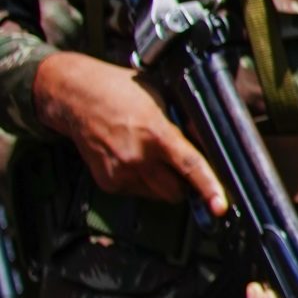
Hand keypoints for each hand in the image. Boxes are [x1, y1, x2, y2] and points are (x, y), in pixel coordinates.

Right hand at [32, 52, 225, 212]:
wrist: (77, 97)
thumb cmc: (122, 92)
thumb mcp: (164, 96)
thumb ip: (188, 122)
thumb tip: (212, 143)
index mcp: (156, 134)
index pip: (190, 166)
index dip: (209, 187)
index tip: (219, 206)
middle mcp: (137, 157)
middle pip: (176, 191)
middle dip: (186, 183)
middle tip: (182, 165)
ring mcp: (120, 172)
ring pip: (159, 195)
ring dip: (165, 183)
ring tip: (154, 157)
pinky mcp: (108, 182)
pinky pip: (139, 192)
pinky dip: (144, 181)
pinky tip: (135, 158)